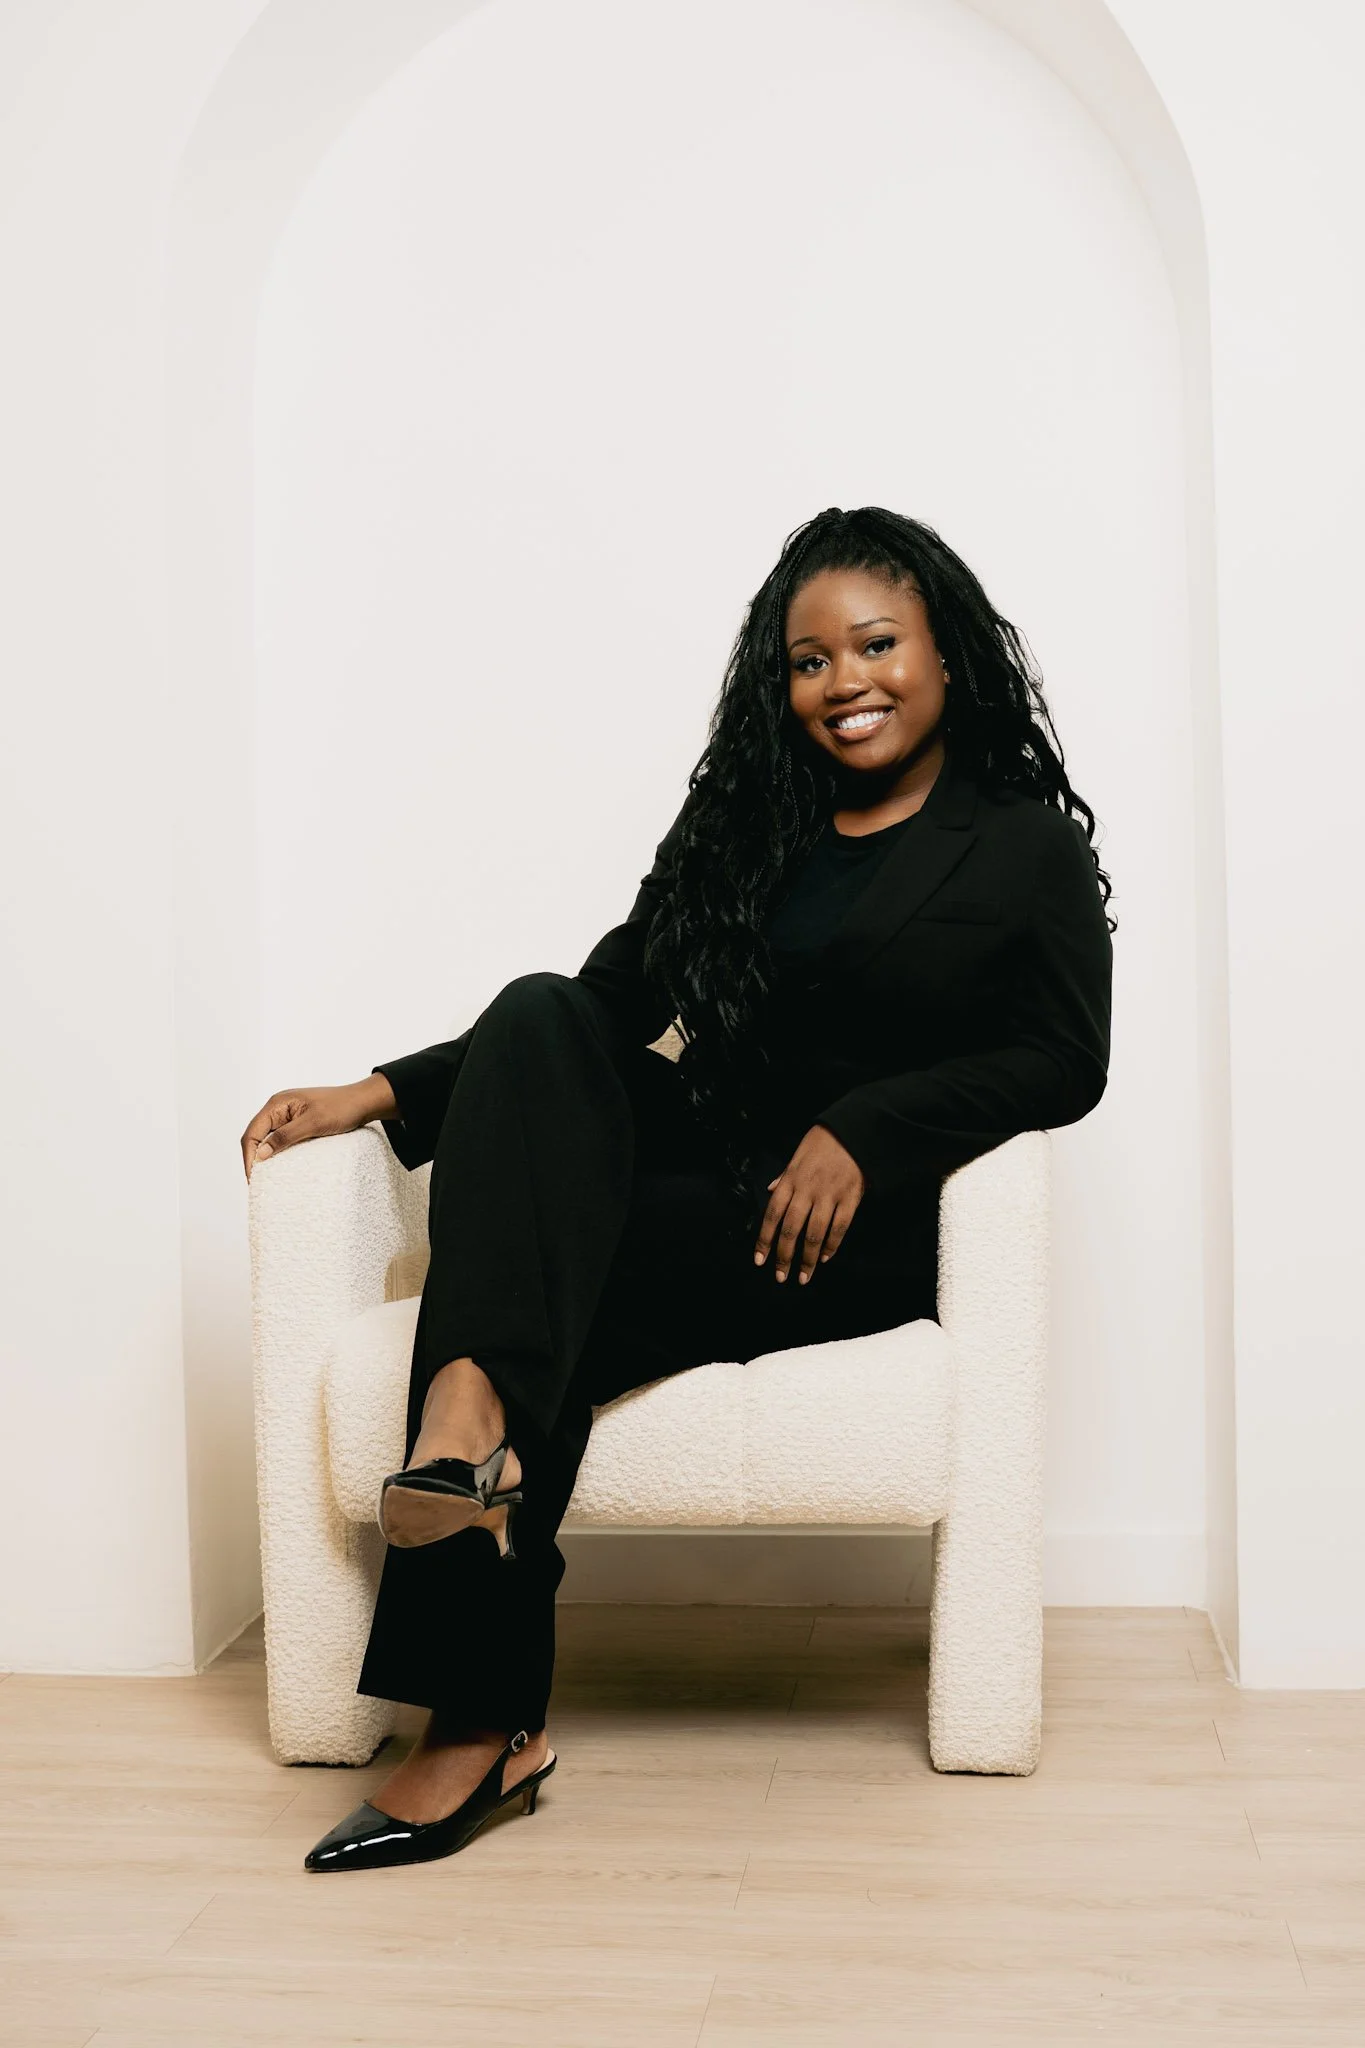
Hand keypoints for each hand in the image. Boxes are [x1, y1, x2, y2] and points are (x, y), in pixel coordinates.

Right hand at [240, 1075, 397, 1179]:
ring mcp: (287, 1116)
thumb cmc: (340, 1108)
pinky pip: (280, 1139)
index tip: (253, 1178)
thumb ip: (286, 1137)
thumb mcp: (313, 1123)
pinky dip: (277, 1153)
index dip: (250, 1156)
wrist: (362, 1102)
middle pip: (256, 1136)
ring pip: (267, 1139)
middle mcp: (278, 1108)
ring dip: (264, 1157)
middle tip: (256, 1183)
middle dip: (253, 1158)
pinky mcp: (296, 1123)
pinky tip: (279, 1167)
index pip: (253, 1132)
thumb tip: (261, 1155)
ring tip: (264, 1179)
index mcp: (277, 1104)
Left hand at [752, 1124, 864, 1284]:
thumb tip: (770, 1190)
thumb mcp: (796, 1156)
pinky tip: (825, 1258)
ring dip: (808, 1259)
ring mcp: (829, 1196)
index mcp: (790, 1181)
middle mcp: (806, 1191)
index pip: (772, 1215)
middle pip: (791, 1230)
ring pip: (814, 1234)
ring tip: (804, 1276)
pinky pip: (839, 1227)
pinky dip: (832, 1245)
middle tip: (780, 1277)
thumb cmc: (821, 1143)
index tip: (759, 1260)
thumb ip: (783, 1177)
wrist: (853, 1132)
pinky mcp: (850, 1199)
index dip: (765, 1240)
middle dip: (784, 1257)